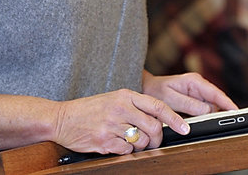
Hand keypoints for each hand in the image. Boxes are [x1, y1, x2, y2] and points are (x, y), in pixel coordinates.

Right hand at [51, 88, 191, 155]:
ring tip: (130, 141)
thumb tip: (158, 119)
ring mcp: (112, 125)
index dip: (174, 118)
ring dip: (141, 146)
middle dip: (157, 139)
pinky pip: (127, 151)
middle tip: (153, 142)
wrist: (62, 118)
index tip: (185, 128)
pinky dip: (125, 151)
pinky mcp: (105, 141)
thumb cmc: (89, 110)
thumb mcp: (112, 99)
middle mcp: (120, 108)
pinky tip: (116, 144)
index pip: (157, 106)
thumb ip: (134, 106)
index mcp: (124, 95)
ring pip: (142, 141)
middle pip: (154, 127)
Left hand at [141, 70, 236, 116]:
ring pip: (213, 105)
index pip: (216, 93)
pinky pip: (206, 108)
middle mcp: (198, 85)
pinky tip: (207, 122)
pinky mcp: (195, 99)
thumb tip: (208, 110)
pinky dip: (208, 115)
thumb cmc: (155, 92)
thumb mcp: (171, 99)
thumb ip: (189, 104)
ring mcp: (197, 92)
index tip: (236, 113)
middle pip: (217, 100)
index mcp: (194, 81)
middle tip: (227, 124)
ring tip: (217, 125)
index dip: (228, 104)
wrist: (146, 89)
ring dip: (215, 115)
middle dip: (223, 111)